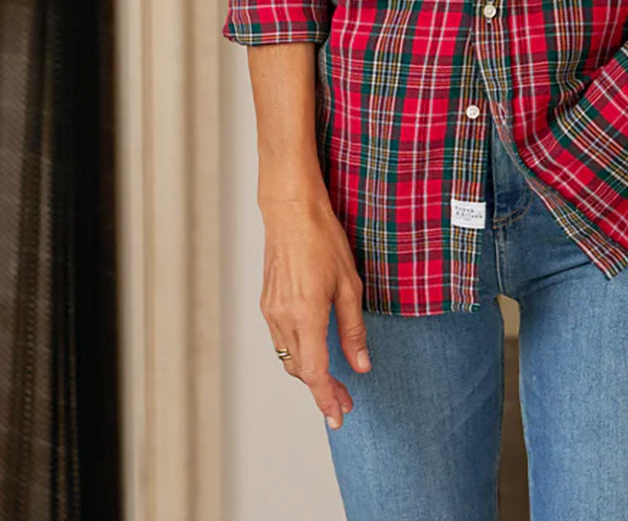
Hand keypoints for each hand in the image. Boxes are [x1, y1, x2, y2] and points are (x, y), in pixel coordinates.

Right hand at [259, 193, 370, 429]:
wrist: (291, 212)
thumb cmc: (323, 240)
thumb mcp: (350, 284)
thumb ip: (353, 329)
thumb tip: (361, 365)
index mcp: (306, 315)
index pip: (314, 372)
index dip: (327, 398)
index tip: (338, 416)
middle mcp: (283, 318)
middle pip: (300, 370)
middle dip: (322, 390)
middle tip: (345, 400)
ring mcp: (270, 311)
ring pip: (288, 357)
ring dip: (309, 373)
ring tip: (333, 381)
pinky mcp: (267, 303)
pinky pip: (281, 340)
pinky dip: (297, 353)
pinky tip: (313, 351)